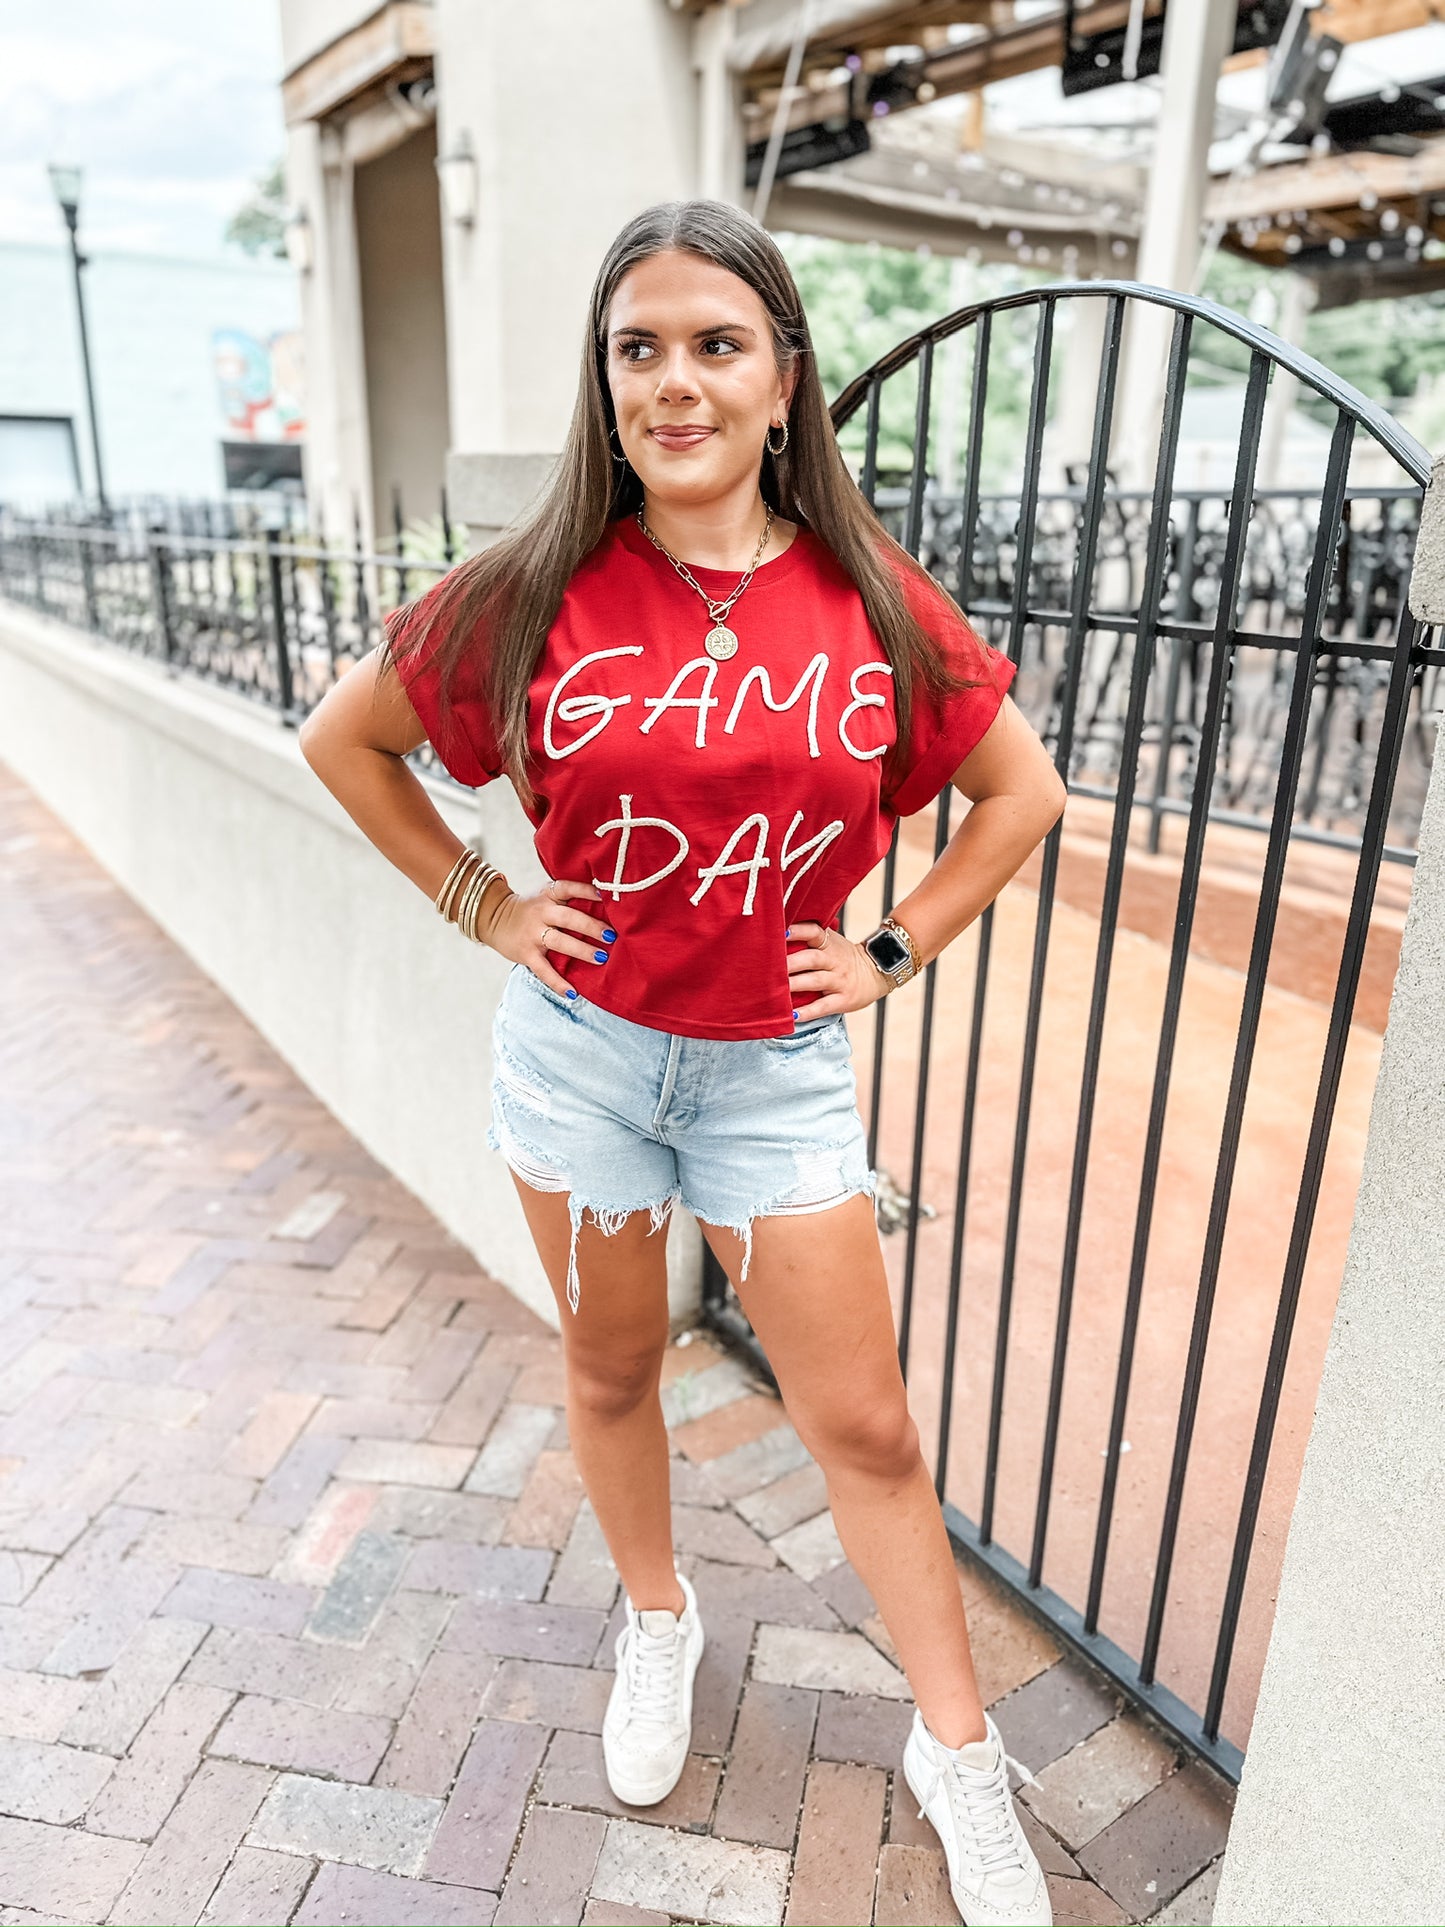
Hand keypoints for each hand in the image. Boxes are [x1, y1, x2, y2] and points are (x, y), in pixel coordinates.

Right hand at [484, 876, 615, 997]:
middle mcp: (541, 913)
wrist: (495, 917)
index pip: (568, 888)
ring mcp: (533, 934)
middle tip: (611, 936)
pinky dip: (558, 983)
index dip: (585, 891)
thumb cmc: (531, 908)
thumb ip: (568, 898)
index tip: (603, 896)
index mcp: (548, 895)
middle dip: (591, 926)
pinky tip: (572, 993)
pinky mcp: (527, 954)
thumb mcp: (546, 895)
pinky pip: (544, 970)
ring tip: (601, 958)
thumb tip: (605, 905)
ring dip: (582, 950)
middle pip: (568, 918)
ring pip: (560, 942)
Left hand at [785, 920, 890, 1022]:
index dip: (799, 931)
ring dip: (795, 985)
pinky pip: (823, 1006)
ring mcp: (839, 980)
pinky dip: (808, 1012)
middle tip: (770, 967)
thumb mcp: (832, 942)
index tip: (782, 932)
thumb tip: (780, 932)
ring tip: (776, 990)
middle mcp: (834, 960)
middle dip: (791, 963)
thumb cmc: (843, 957)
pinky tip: (793, 1015)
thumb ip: (811, 938)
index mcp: (829, 944)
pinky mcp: (843, 1000)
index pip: (814, 932)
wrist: (876, 972)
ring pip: (815, 981)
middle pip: (812, 959)